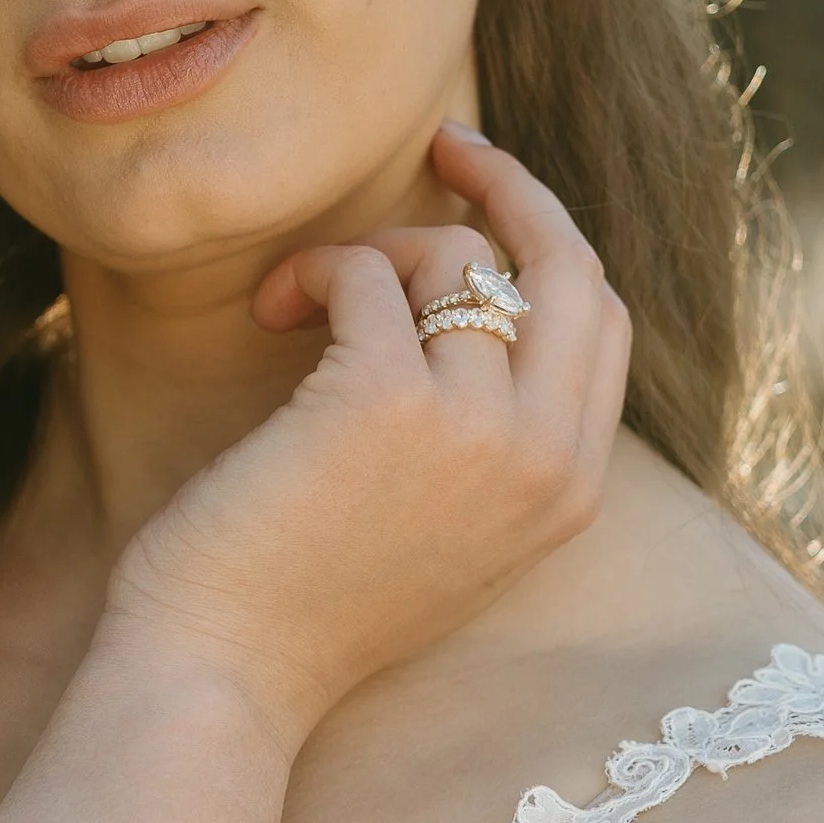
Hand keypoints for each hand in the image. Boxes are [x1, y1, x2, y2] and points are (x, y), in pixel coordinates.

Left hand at [105, 126, 630, 739]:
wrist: (224, 677)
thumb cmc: (303, 601)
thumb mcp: (445, 524)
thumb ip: (491, 437)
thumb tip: (476, 306)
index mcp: (570, 490)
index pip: (600, 320)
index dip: (548, 241)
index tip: (487, 196)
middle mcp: (545, 457)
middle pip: (571, 266)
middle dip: (511, 187)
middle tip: (443, 145)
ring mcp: (476, 428)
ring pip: (456, 259)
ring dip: (369, 252)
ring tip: (294, 301)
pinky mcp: (387, 400)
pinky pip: (371, 273)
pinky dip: (318, 268)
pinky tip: (270, 311)